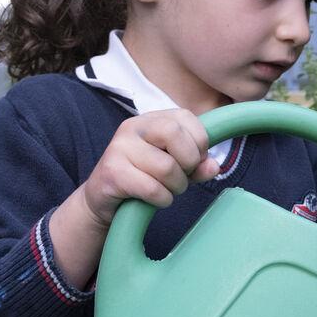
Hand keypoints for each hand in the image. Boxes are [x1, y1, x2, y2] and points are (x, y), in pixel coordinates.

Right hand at [79, 110, 219, 229]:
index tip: (195, 160)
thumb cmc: (143, 179)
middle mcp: (132, 127)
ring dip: (176, 187)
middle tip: (182, 176)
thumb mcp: (175, 168)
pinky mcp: (112, 173)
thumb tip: (214, 166)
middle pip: (174, 134)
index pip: (185, 116)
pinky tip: (155, 199)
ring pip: (166, 167)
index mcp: (150, 120)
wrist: (102, 200)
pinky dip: (162, 199)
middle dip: (189, 161)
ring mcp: (119, 148)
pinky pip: (153, 188)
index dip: (200, 141)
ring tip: (167, 190)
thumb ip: (197, 165)